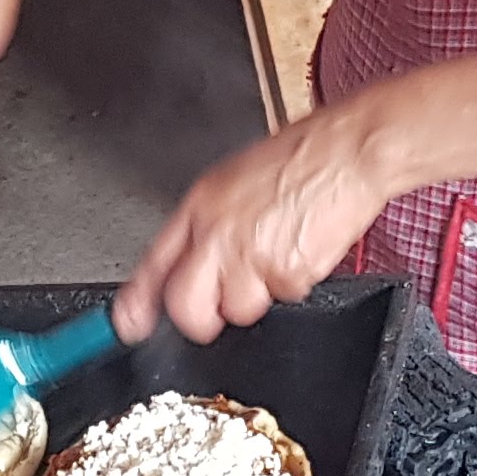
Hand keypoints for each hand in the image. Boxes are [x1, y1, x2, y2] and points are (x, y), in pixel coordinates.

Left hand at [118, 113, 391, 343]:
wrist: (347, 153)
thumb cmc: (301, 157)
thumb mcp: (235, 180)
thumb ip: (208, 223)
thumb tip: (191, 260)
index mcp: (200, 206)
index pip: (155, 264)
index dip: (138, 301)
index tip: (129, 322)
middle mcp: (218, 233)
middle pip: (186, 306)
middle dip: (201, 318)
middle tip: (217, 309)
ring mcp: (250, 256)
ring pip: (239, 309)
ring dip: (259, 293)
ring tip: (278, 253)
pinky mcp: (286, 273)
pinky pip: (283, 298)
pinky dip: (295, 282)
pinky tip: (302, 247)